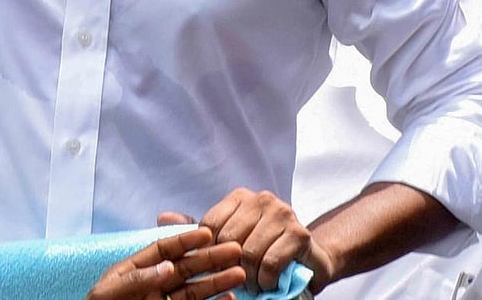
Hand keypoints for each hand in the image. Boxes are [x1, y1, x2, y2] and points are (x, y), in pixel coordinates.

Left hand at [87, 227, 245, 299]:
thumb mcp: (112, 292)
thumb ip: (139, 279)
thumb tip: (168, 266)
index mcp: (137, 269)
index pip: (165, 248)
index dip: (186, 239)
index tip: (207, 232)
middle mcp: (154, 284)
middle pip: (187, 267)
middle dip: (210, 258)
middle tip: (235, 249)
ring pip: (196, 290)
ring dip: (218, 281)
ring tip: (239, 274)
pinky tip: (228, 298)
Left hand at [198, 189, 334, 294]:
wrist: (311, 257)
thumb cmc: (268, 247)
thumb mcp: (238, 235)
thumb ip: (211, 233)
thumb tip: (170, 224)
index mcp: (241, 196)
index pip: (211, 223)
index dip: (209, 251)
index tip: (214, 269)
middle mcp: (262, 199)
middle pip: (229, 239)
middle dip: (229, 267)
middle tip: (235, 281)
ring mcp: (282, 213)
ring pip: (249, 253)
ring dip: (249, 278)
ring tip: (253, 286)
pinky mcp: (299, 234)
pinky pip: (270, 262)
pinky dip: (266, 280)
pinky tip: (268, 284)